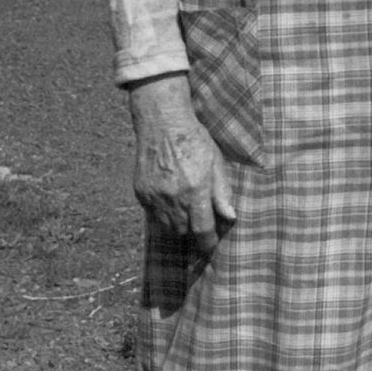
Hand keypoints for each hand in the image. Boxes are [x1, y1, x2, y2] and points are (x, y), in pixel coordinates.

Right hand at [128, 73, 237, 257]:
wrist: (162, 124)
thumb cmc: (195, 141)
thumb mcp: (216, 163)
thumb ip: (222, 193)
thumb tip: (230, 217)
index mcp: (195, 190)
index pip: (202, 229)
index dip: (208, 242)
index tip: (211, 246)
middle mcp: (173, 197)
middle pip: (183, 231)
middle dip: (193, 232)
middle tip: (200, 224)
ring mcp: (154, 196)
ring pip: (167, 226)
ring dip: (178, 225)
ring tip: (187, 211)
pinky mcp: (141, 193)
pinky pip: (153, 215)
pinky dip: (163, 214)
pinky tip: (171, 200)